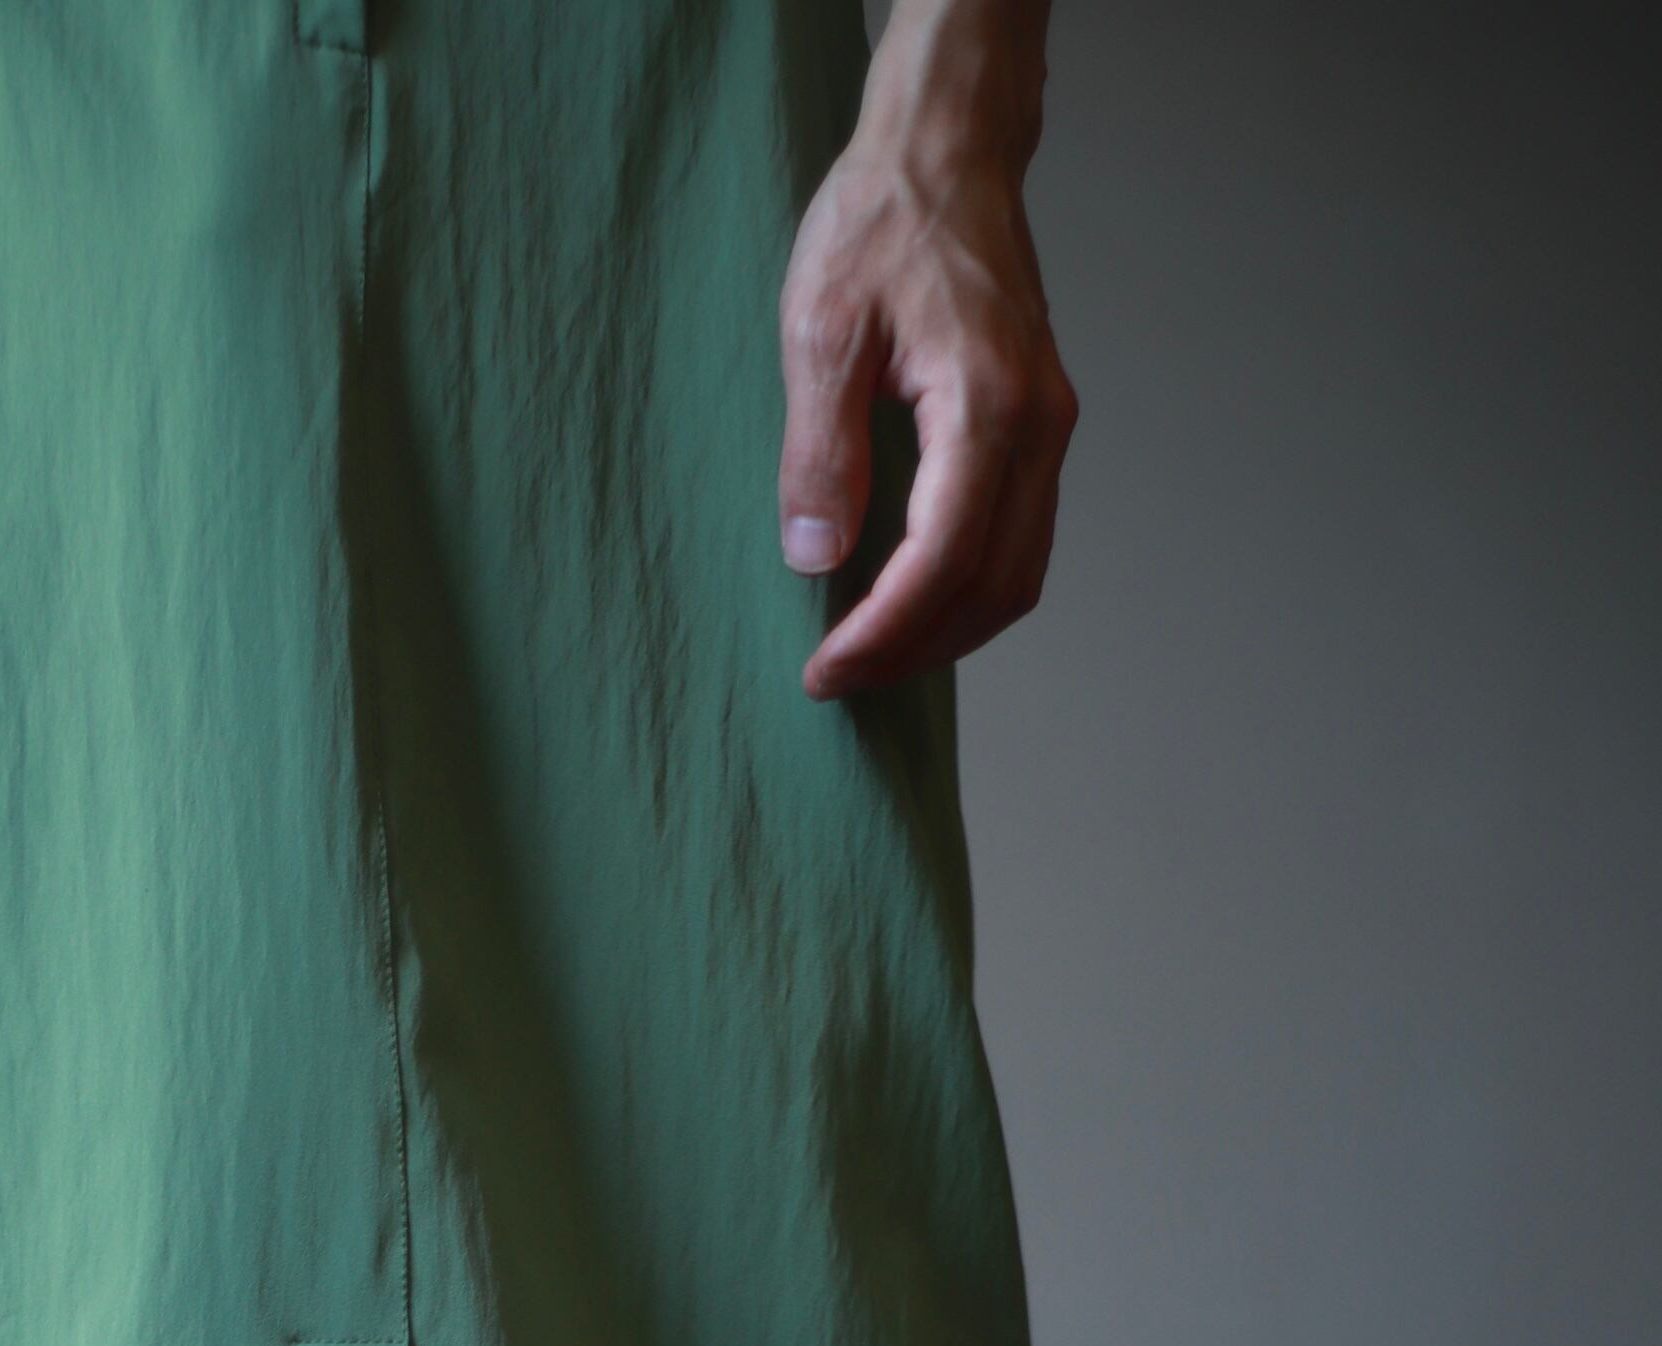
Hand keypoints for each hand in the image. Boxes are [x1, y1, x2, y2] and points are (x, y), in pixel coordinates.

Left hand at [776, 0, 1075, 700]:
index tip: (824, 670)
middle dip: (914, 650)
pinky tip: (913, 601)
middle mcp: (1037, 423)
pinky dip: (970, 588)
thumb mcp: (822, 329)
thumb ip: (819, 450)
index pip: (943, 561)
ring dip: (947, 631)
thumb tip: (815, 557)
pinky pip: (1020, 537)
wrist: (946, 151)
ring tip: (872, 654)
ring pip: (1018, 573)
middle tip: (838, 676)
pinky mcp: (1039, 423)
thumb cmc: (882, 221)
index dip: (884, 633)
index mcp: (986, 404)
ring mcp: (1048, 425)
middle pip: (994, 587)